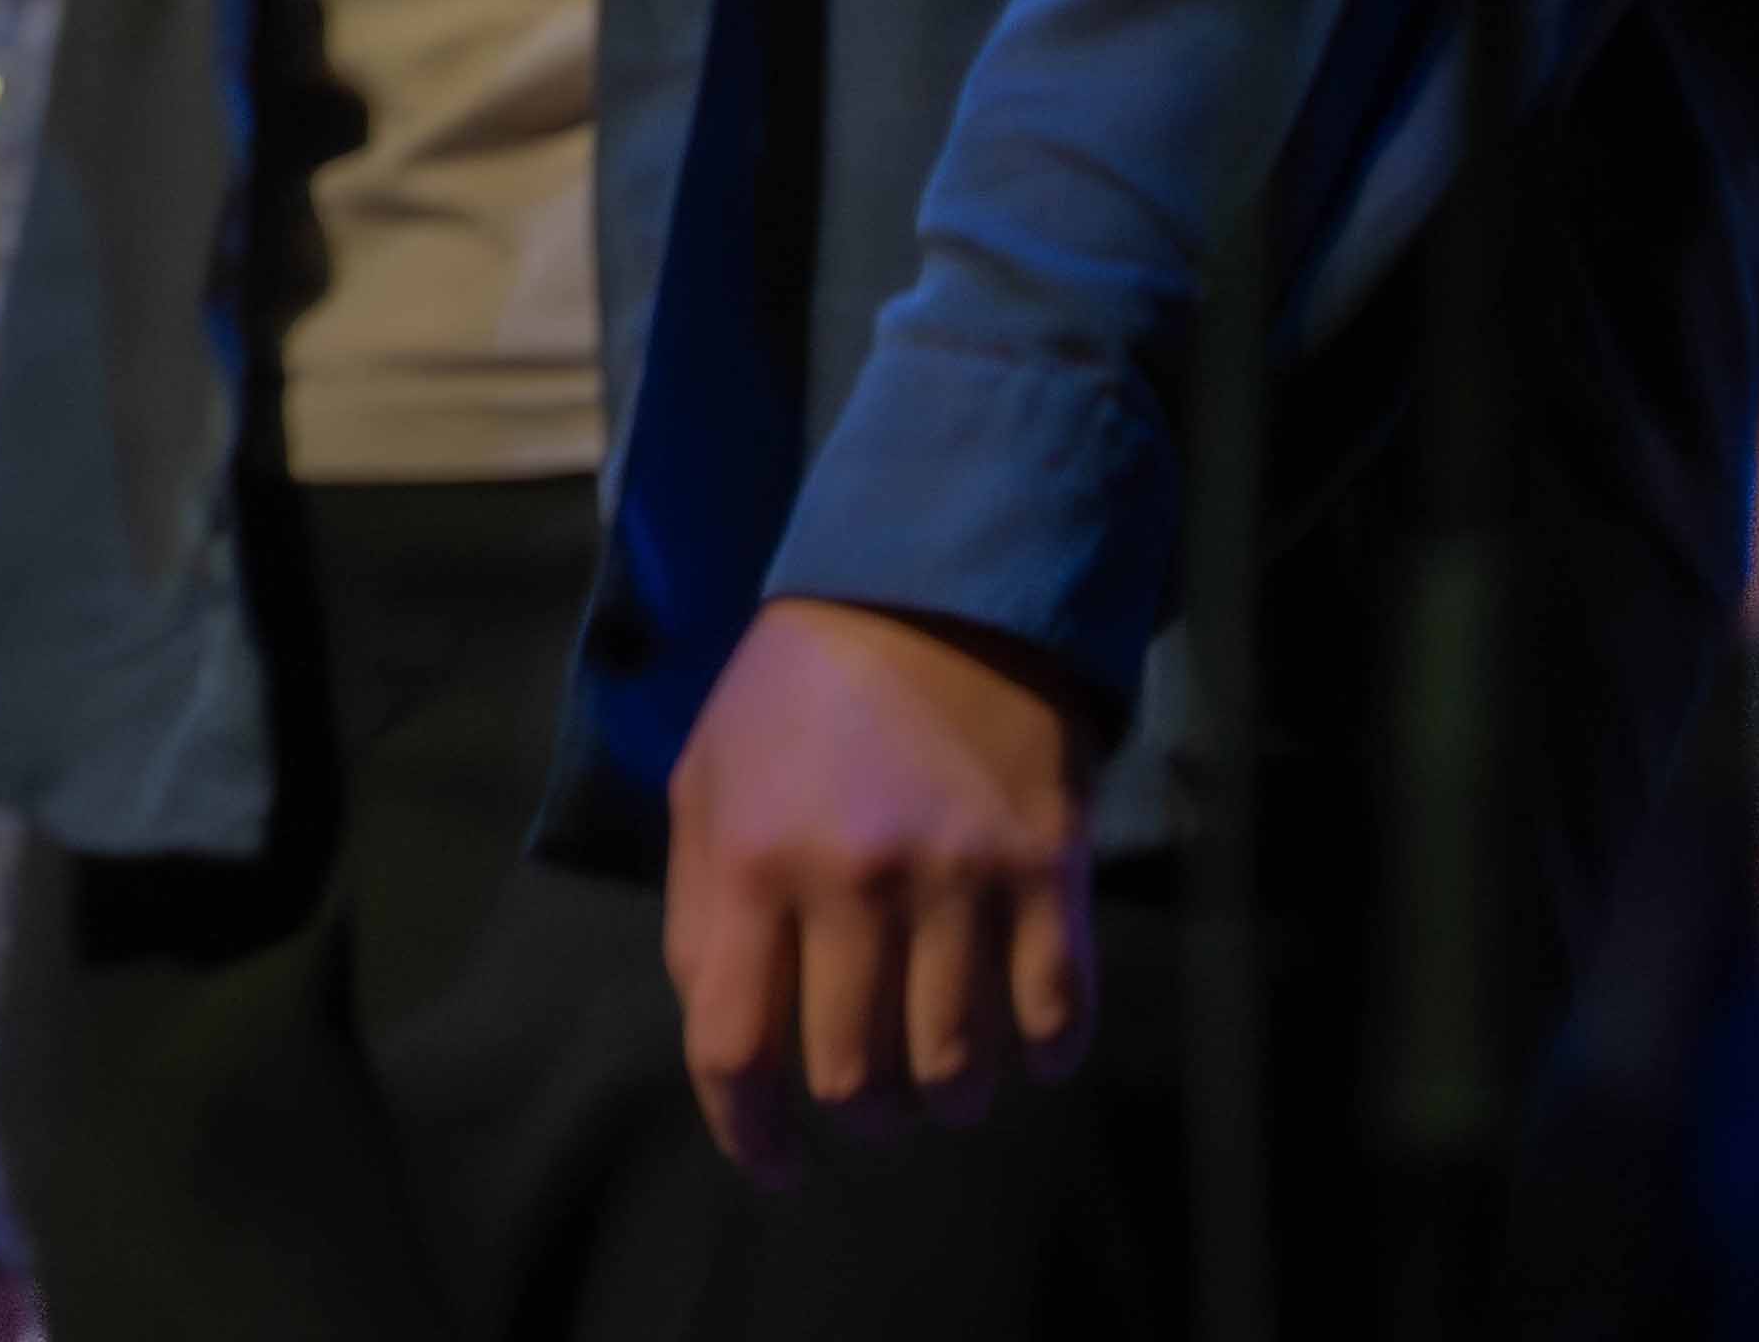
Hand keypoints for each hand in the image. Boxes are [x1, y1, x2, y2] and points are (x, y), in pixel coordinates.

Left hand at [663, 595, 1101, 1182]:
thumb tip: (726, 1034)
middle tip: (873, 1107)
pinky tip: (1028, 1046)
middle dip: (863, 1117)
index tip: (779, 1163)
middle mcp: (850, 881)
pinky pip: (1057, 1014)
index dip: (751, 1133)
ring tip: (944, 1080)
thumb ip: (701, 911)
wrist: (928, 594)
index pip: (735, 1047)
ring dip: (949, 1098)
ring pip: (957, 1066)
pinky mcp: (1044, 868)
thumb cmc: (796, 698)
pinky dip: (1044, 1056)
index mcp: (749, 862)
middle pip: (854, 1078)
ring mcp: (955, 878)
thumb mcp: (706, 782)